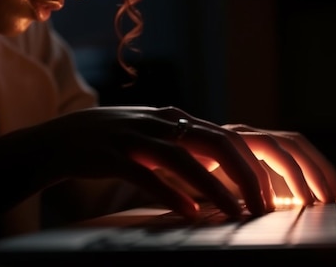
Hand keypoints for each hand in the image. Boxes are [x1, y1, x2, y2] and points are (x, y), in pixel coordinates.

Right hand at [36, 106, 335, 219]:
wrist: (61, 136)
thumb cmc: (113, 141)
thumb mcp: (154, 137)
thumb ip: (186, 147)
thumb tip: (223, 172)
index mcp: (176, 120)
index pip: (228, 138)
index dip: (255, 166)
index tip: (274, 196)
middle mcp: (162, 123)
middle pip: (216, 143)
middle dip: (246, 176)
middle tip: (266, 208)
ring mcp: (136, 136)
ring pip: (185, 158)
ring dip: (215, 188)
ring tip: (237, 214)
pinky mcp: (111, 154)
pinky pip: (145, 174)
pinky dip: (170, 192)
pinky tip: (187, 213)